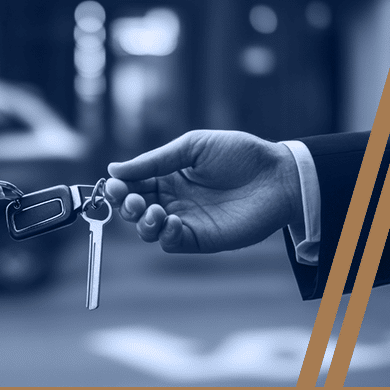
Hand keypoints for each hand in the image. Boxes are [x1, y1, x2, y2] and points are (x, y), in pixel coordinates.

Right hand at [106, 130, 302, 252]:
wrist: (278, 176)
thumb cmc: (240, 155)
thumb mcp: (193, 147)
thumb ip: (155, 160)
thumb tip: (114, 168)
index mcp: (168, 176)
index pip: (133, 183)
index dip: (118, 186)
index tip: (112, 183)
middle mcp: (172, 200)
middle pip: (134, 209)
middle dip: (125, 205)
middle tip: (130, 198)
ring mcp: (185, 220)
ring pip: (147, 229)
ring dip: (141, 221)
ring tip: (154, 210)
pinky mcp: (200, 238)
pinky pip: (171, 242)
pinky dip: (164, 234)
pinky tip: (172, 220)